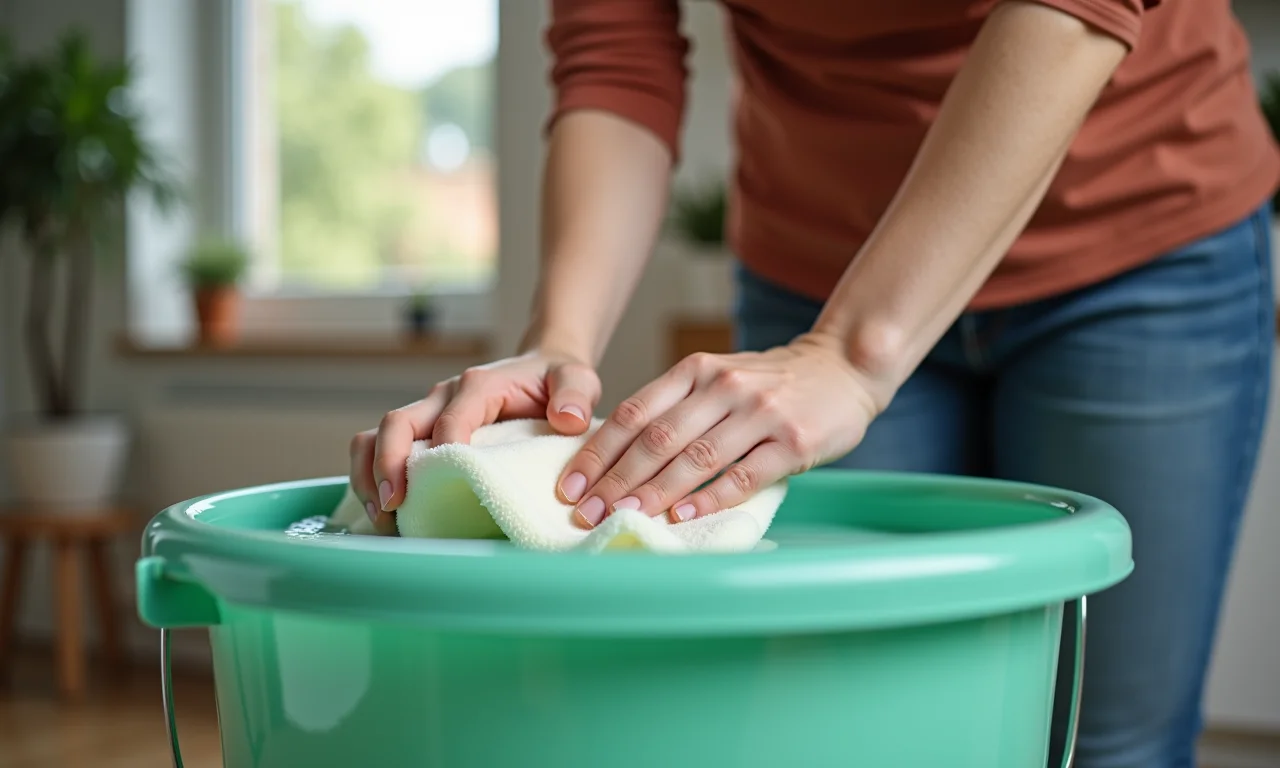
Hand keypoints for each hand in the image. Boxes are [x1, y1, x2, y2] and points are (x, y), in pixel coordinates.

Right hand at [349, 349, 599, 532]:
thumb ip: (576, 394)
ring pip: (378, 436)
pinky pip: (382, 449)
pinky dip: (373, 478)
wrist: (543, 369)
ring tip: (381, 517)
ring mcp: (428, 414)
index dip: (441, 448)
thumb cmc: (557, 379)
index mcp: (479, 386)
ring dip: (371, 475)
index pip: (450, 416)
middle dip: (387, 464)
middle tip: (393, 506)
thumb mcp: (578, 378)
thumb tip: (567, 419)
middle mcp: (444, 396)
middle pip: (397, 423)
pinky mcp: (423, 433)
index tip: (438, 482)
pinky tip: (385, 514)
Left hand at [556, 332, 888, 527]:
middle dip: (616, 481)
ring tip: (623, 520)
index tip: (569, 485)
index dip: (598, 452)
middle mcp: (723, 387)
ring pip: (695, 458)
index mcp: (696, 370)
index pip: (634, 413)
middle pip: (657, 439)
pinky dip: (711, 498)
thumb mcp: (717, 377)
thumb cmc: (771, 383)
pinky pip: (744, 474)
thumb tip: (618, 458)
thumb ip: (676, 407)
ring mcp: (759, 413)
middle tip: (586, 514)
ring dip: (654, 493)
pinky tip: (684, 517)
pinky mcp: (793, 441)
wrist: (843, 366)